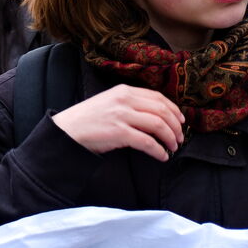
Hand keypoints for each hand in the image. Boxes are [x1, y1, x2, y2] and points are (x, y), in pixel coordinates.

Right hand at [50, 84, 184, 161]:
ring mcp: (121, 116)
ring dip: (170, 138)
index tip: (181, 120)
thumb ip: (129, 104)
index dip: (173, 109)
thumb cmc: (87, 119)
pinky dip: (159, 151)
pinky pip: (147, 142)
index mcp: (123, 91)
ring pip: (158, 125)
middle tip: (179, 137)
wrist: (66, 130)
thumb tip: (155, 115)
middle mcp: (124, 100)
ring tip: (172, 147)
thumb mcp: (108, 102)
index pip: (157, 97)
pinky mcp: (118, 132)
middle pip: (162, 110)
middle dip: (175, 126)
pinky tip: (162, 156)